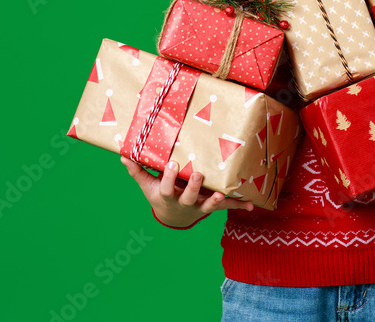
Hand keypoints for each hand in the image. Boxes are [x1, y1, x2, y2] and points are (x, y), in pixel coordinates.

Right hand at [120, 156, 253, 227]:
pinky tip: (252, 206)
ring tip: (220, 195)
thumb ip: (137, 171)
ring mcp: (198, 206)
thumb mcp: (147, 186)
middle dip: (193, 186)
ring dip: (215, 201)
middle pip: (188, 196)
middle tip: (198, 174)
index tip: (172, 163)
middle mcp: (184, 202)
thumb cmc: (160, 195)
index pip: (167, 187)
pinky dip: (238, 206)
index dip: (169, 177)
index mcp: (168, 196)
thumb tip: (123, 155)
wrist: (172, 218)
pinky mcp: (210, 207)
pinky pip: (225, 207)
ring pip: (207, 205)